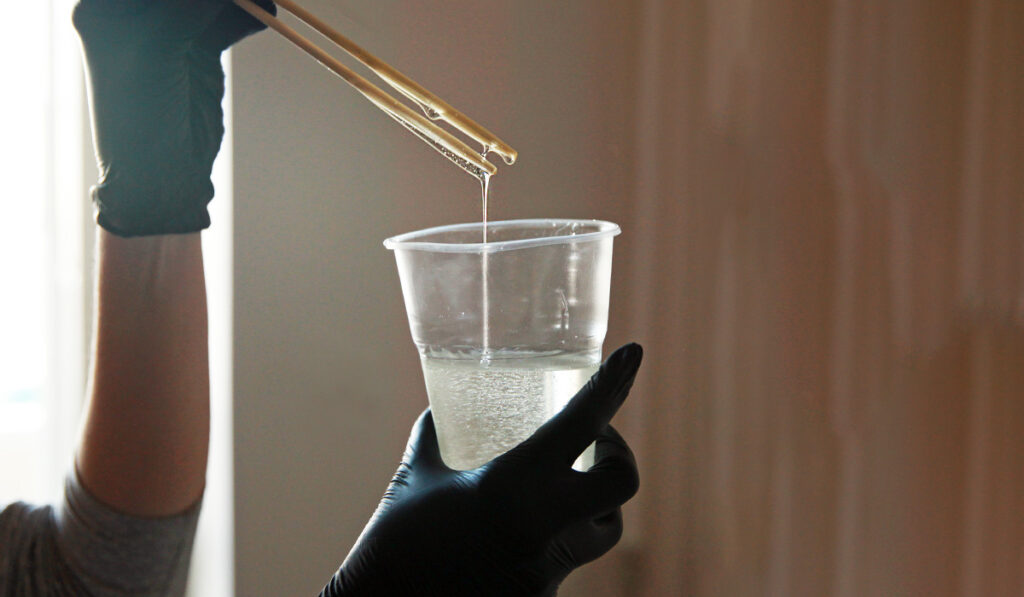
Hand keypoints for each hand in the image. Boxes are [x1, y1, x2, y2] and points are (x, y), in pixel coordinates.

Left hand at [73, 0, 274, 235]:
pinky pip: (224, 22)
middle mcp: (131, 16)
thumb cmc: (142, 117)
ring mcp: (167, 34)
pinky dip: (246, 17)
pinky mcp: (197, 52)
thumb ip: (189, 7)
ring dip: (238, 2)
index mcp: (102, 10)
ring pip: (208, 2)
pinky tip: (265, 17)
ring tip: (266, 3)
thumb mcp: (158, 47)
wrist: (162, 178)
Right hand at [321, 343, 642, 596]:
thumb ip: (434, 441)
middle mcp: (543, 527)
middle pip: (621, 481)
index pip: (582, 423)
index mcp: (513, 485)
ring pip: (605, 527)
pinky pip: (567, 559)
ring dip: (595, 501)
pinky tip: (523, 531)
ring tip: (562, 486)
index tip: (633, 354)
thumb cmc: (393, 545)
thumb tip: (439, 412)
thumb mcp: (414, 482)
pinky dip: (556, 537)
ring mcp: (548, 570)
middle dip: (617, 455)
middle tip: (594, 442)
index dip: (613, 383)